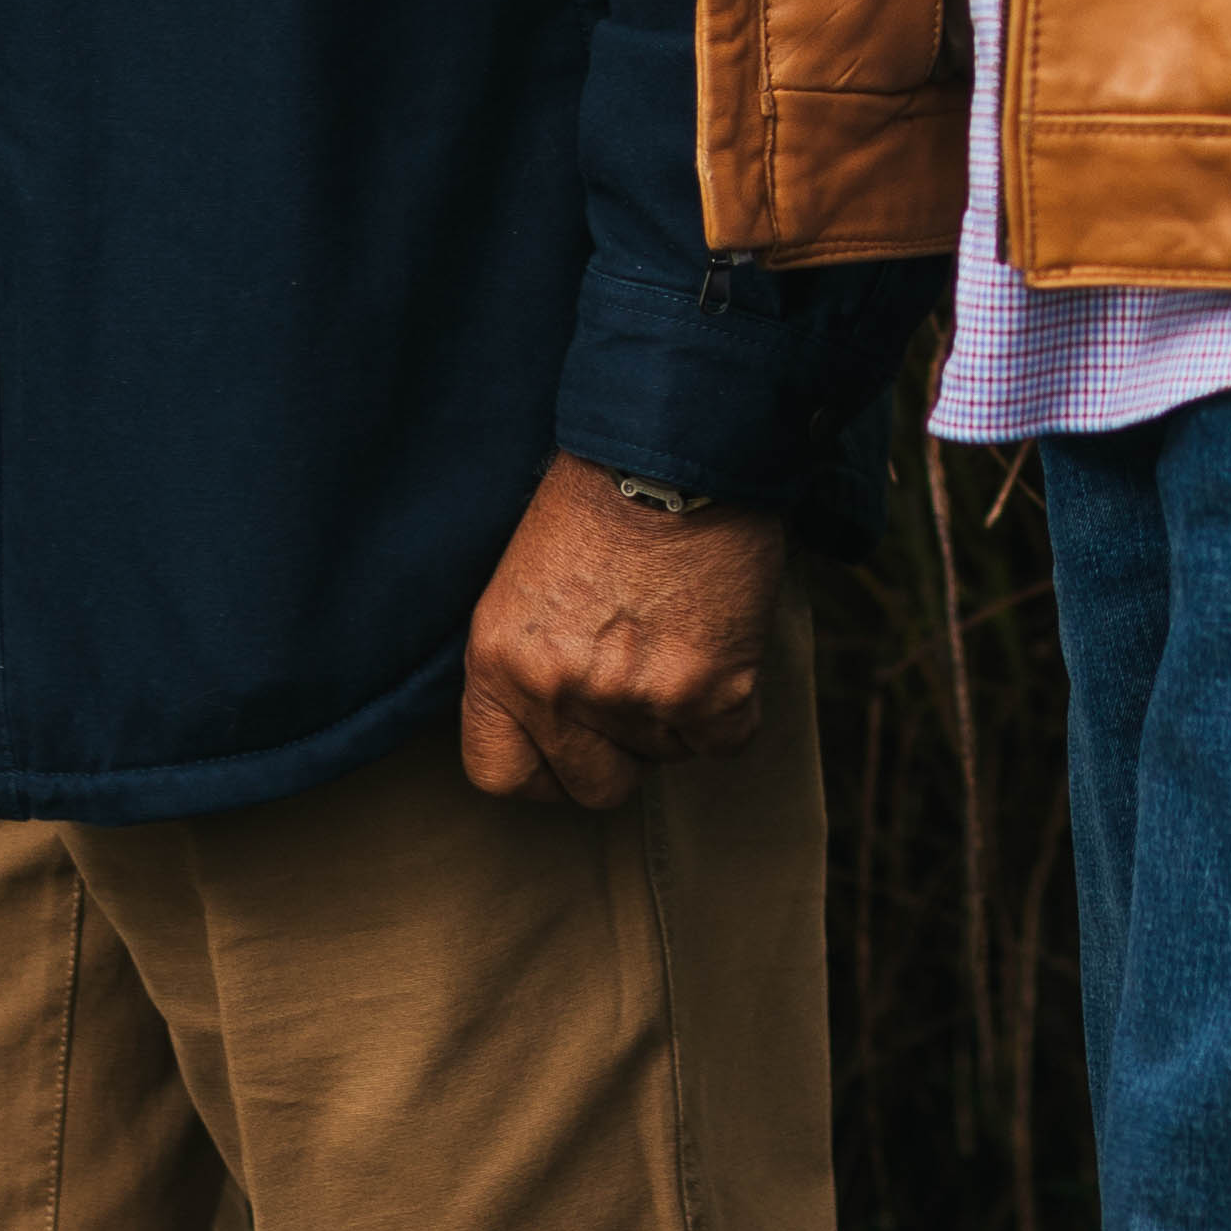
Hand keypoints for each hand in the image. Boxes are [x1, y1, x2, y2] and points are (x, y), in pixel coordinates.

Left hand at [458, 455, 784, 806]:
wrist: (678, 443)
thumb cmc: (601, 496)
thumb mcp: (524, 584)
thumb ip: (529, 666)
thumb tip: (557, 730)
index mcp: (497, 661)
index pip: (502, 776)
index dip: (546, 769)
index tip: (573, 745)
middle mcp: (557, 689)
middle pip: (596, 786)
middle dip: (623, 749)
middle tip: (643, 680)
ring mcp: (633, 695)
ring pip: (667, 758)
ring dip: (679, 712)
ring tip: (681, 630)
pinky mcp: (707, 690)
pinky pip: (724, 741)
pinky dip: (733, 704)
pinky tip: (723, 642)